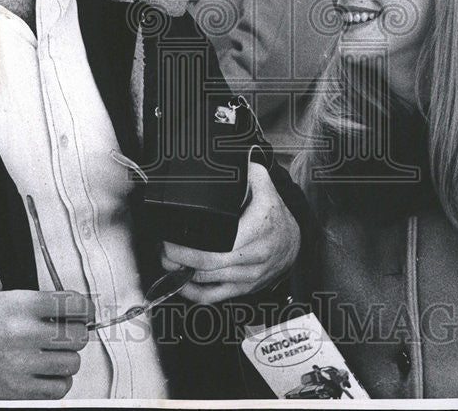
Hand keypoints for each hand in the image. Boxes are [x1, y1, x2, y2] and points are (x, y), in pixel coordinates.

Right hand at [0, 289, 93, 398]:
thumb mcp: (10, 299)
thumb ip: (45, 302)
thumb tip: (79, 310)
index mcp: (23, 308)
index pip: (74, 305)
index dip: (85, 308)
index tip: (85, 312)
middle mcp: (24, 335)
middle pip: (78, 336)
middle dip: (76, 334)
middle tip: (67, 334)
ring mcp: (22, 366)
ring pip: (72, 363)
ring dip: (67, 359)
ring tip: (54, 355)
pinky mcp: (19, 392)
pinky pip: (59, 388)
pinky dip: (59, 381)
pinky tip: (48, 373)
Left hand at [161, 162, 300, 303]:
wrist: (294, 244)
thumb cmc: (277, 218)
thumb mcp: (267, 190)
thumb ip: (251, 173)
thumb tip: (235, 159)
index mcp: (256, 231)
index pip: (216, 248)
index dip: (187, 248)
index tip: (169, 238)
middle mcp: (253, 257)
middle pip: (206, 267)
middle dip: (178, 260)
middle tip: (163, 249)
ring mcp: (248, 277)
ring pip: (207, 282)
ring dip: (182, 274)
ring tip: (168, 260)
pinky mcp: (243, 289)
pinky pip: (213, 297)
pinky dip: (193, 293)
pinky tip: (181, 282)